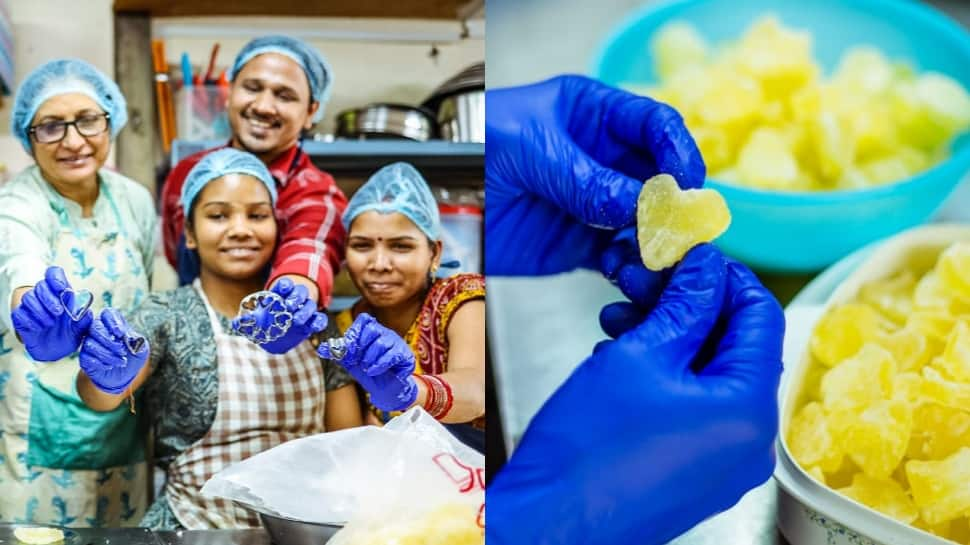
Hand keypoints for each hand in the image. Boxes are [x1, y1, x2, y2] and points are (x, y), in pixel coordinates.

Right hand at [11, 266, 93, 360]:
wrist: (56, 352)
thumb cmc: (70, 334)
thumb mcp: (80, 328)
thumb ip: (84, 320)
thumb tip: (87, 311)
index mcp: (61, 293)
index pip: (54, 274)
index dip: (55, 277)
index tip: (62, 288)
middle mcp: (45, 296)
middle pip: (41, 285)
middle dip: (49, 298)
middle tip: (59, 312)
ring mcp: (31, 306)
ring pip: (28, 298)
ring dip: (40, 310)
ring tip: (50, 323)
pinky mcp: (21, 318)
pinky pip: (19, 313)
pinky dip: (30, 320)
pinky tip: (39, 328)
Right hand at [79, 308, 148, 394]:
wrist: (124, 376)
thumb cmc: (133, 357)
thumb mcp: (141, 349)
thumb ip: (138, 341)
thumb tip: (129, 338)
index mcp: (113, 323)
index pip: (108, 313)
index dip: (112, 321)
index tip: (120, 333)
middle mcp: (98, 330)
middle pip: (95, 327)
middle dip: (110, 341)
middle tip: (122, 351)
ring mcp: (89, 343)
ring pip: (90, 344)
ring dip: (107, 354)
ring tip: (121, 362)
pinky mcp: (84, 357)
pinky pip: (86, 357)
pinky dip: (100, 363)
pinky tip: (109, 366)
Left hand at [233, 278, 327, 353]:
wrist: (278, 332)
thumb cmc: (266, 321)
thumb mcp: (254, 320)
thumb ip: (246, 322)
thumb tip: (236, 323)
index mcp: (280, 295)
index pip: (285, 285)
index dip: (284, 285)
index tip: (282, 287)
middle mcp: (294, 300)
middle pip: (300, 292)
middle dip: (295, 297)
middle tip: (289, 305)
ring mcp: (305, 310)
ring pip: (310, 305)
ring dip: (305, 311)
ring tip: (297, 320)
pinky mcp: (312, 322)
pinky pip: (320, 319)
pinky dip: (319, 321)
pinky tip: (314, 326)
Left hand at [317, 313, 416, 411]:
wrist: (385, 389)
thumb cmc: (369, 371)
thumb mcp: (350, 362)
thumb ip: (338, 353)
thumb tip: (320, 348)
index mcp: (372, 331)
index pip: (364, 320)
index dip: (355, 332)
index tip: (349, 348)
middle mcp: (385, 333)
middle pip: (372, 329)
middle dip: (361, 347)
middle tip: (358, 360)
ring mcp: (396, 343)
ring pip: (382, 342)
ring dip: (370, 358)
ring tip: (366, 368)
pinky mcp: (405, 355)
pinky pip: (392, 355)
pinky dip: (379, 364)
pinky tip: (374, 371)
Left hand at [485, 75, 704, 275]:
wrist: (437, 199)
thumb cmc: (473, 149)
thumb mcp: (525, 149)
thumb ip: (581, 175)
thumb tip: (640, 201)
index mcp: (594, 117)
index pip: (654, 125)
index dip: (677, 150)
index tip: (685, 181)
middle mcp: (602, 160)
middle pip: (659, 178)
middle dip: (673, 203)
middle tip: (678, 229)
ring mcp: (596, 205)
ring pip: (647, 223)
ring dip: (657, 241)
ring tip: (654, 257)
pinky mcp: (582, 245)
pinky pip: (622, 258)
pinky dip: (632, 268)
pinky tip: (628, 272)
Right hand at [487, 244, 784, 544]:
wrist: (550, 521)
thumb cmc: (589, 450)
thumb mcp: (638, 355)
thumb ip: (684, 304)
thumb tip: (706, 267)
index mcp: (749, 410)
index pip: (761, 317)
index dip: (726, 277)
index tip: (692, 256)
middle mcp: (749, 443)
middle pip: (733, 348)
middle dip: (686, 307)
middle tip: (643, 281)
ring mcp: (723, 464)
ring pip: (708, 378)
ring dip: (668, 339)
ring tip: (618, 321)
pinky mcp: (695, 474)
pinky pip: (694, 410)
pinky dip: (665, 377)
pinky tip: (620, 359)